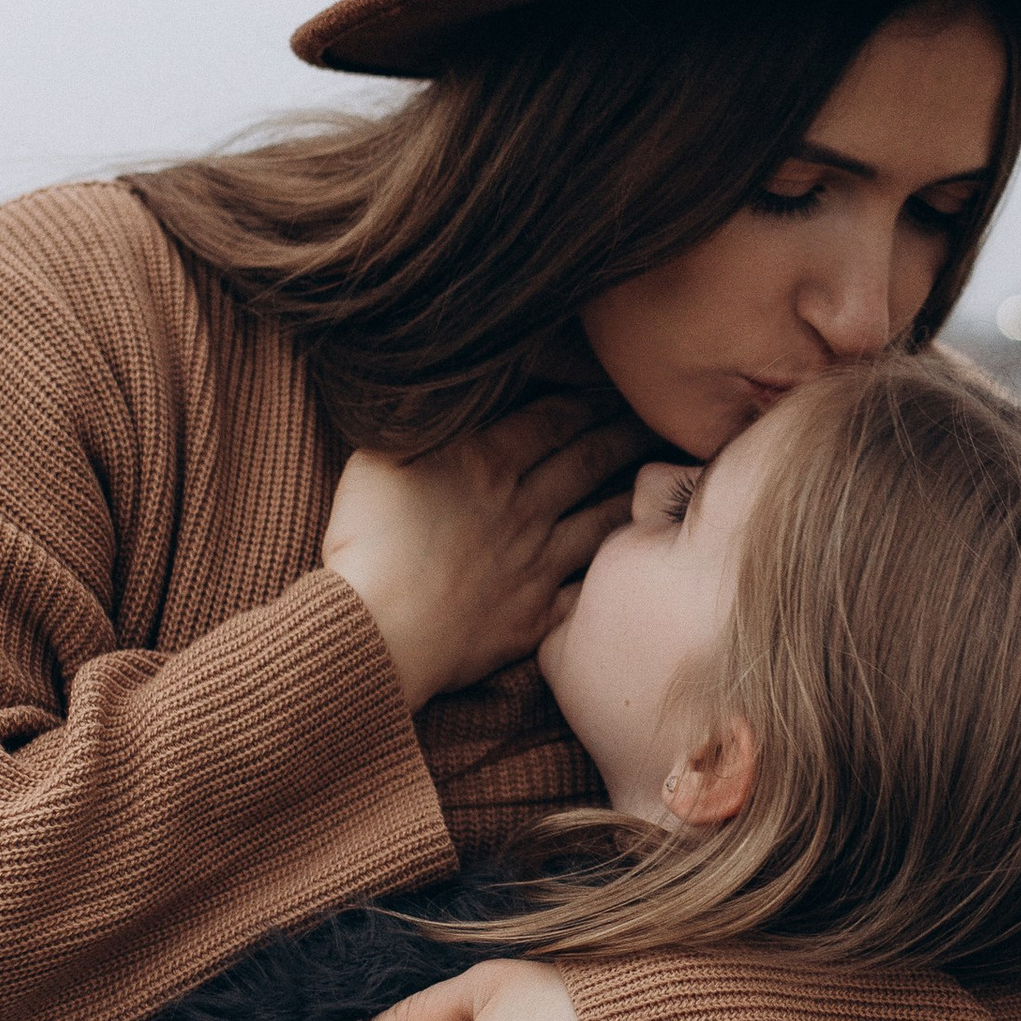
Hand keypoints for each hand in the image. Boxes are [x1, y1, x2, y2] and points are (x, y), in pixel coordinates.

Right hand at [324, 395, 646, 710]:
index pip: (554, 419)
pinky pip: (586, 589)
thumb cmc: (364, 543)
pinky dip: (613, 573)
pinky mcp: (534, 615)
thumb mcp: (378, 456)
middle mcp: (523, 508)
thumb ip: (422, 421)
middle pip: (588, 460)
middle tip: (656, 417)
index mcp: (487, 463)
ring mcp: (535, 564)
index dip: (587, 398)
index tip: (612, 386)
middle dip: (624, 434)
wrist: (374, 634)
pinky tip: (633, 563)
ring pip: (599, 519)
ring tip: (656, 476)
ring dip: (630, 493)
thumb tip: (446, 391)